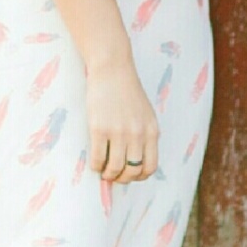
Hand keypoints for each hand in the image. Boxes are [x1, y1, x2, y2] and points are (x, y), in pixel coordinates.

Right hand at [85, 59, 158, 182]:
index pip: (150, 167)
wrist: (112, 68)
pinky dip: (96, 165)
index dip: (139, 176)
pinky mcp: (99, 128)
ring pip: (115, 168)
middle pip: (133, 170)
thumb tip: (136, 160)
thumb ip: (144, 134)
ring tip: (104, 170)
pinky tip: (95, 162)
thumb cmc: (127, 90)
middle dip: (123, 178)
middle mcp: (137, 134)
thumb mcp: (145, 113)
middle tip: (114, 175)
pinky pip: (98, 158)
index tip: (129, 173)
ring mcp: (118, 132)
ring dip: (108, 174)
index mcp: (151, 131)